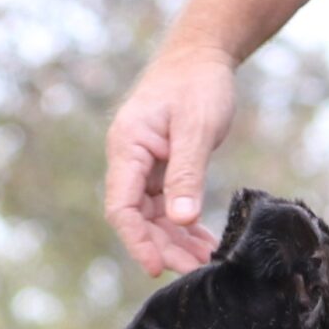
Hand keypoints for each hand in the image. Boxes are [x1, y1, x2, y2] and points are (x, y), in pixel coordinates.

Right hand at [105, 44, 237, 276]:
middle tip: (196, 270)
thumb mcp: (196, 128)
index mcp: (128, 147)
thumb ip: (188, 173)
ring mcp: (146, 166)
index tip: (156, 267)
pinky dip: (186, 226)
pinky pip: (169, 206)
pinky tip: (206, 242)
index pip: (122, 206)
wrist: (202, 58)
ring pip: (155, 217)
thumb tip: (180, 220)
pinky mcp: (164, 169)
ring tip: (206, 261)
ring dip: (177, 242)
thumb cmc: (198, 85)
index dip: (137, 240)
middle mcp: (131, 160)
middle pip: (138, 218)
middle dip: (164, 247)